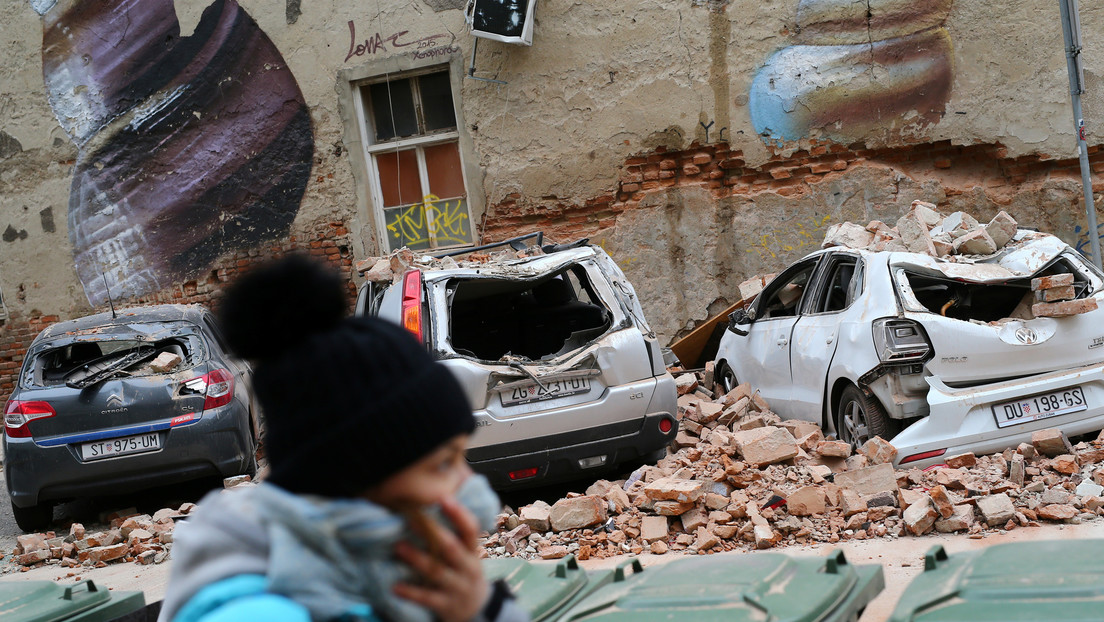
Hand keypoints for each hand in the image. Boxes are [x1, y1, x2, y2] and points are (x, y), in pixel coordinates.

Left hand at [393, 497, 488, 621]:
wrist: (477, 609)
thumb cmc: (465, 573)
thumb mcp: (468, 555)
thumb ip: (456, 535)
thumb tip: (439, 501)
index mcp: (473, 553)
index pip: (470, 530)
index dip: (459, 514)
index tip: (444, 498)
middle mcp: (468, 569)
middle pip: (452, 549)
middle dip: (433, 534)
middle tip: (411, 519)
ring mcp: (458, 589)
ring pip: (437, 572)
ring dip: (417, 559)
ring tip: (398, 547)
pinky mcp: (446, 606)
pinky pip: (427, 599)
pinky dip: (411, 593)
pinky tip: (395, 586)